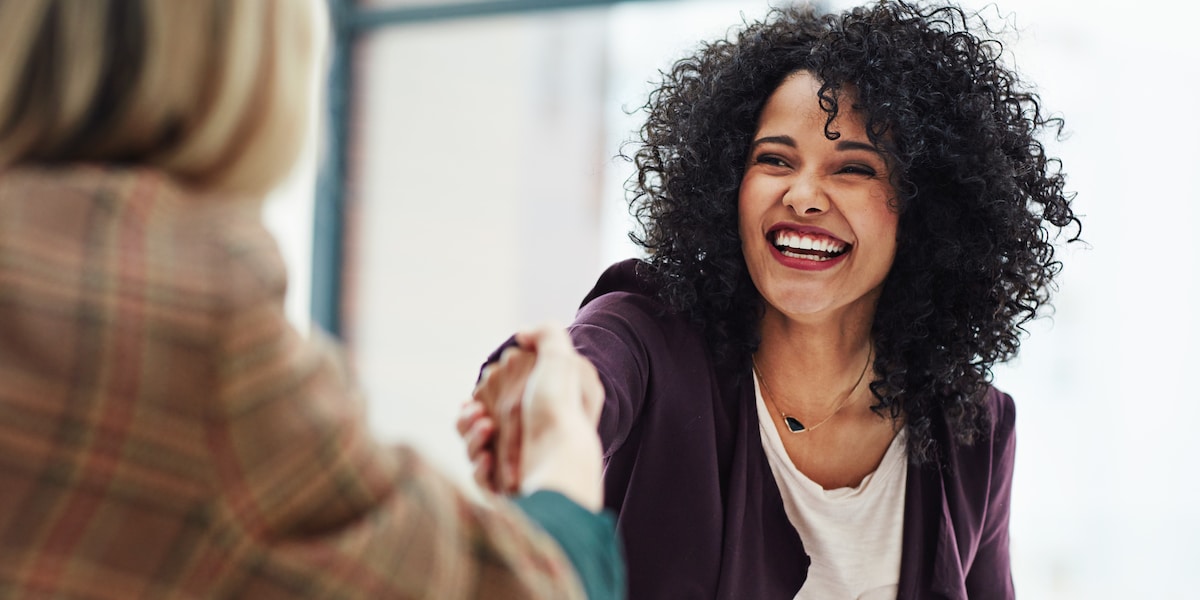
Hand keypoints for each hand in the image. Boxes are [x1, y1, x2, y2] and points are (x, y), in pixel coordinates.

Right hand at [466, 324, 604, 509]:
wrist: (561, 462)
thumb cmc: (560, 410)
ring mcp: (516, 466)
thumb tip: (522, 335)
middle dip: (470, 417)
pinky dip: (479, 466)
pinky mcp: (507, 489)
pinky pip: (480, 477)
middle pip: (479, 424)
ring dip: (471, 437)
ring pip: (474, 449)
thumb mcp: (562, 360)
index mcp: (538, 412)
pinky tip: (488, 458)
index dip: (484, 394)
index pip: (499, 401)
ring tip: (485, 429)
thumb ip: (546, 335)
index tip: (480, 391)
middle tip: (478, 414)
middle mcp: (528, 439)